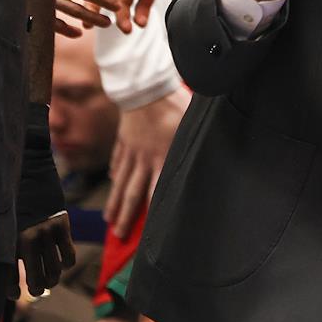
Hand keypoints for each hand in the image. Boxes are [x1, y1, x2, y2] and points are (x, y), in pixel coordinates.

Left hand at [12, 212, 75, 298]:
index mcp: (9, 241)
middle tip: (36, 289)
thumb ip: (7, 246)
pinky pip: (69, 256)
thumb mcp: (5, 224)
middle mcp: (28, 240)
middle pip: (35, 278)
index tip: (14, 294)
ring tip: (50, 280)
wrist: (32, 177)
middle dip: (36, 289)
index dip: (12, 291)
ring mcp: (47, 234)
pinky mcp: (63, 227)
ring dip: (53, 280)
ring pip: (54, 271)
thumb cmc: (15, 204)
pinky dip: (66, 264)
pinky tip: (62, 262)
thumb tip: (6, 273)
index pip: (10, 276)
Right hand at [105, 90, 188, 237]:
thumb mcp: (192, 126)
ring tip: (108, 219)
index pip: (157, 192)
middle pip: (132, 193)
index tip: (149, 231)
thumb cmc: (173, 104)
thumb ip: (197, 143)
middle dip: (125, 217)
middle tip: (119, 235)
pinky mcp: (124, 138)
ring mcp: (131, 149)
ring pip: (121, 181)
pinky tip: (114, 179)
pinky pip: (118, 159)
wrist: (146, 87)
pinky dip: (115, 171)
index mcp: (163, 157)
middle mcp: (144, 158)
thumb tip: (213, 152)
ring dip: (114, 202)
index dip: (152, 213)